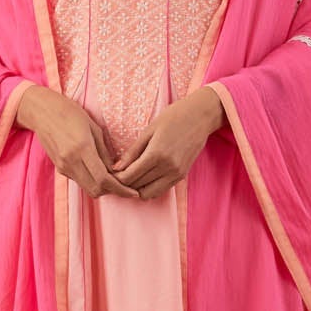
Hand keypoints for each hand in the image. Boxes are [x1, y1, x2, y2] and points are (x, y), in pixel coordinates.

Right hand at [15, 84, 141, 198]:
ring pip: (87, 188)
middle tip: (124, 185)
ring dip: (101, 187)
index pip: (104, 180)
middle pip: (95, 190)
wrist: (42, 112)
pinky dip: (91, 180)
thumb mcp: (94, 128)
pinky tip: (97, 171)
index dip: (120, 189)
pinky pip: (79, 181)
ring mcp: (63, 167)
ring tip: (113, 178)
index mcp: (82, 149)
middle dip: (112, 191)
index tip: (132, 192)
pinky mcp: (59, 168)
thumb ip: (105, 153)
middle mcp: (71, 162)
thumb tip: (116, 171)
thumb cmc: (70, 113)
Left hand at [109, 86, 224, 200]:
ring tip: (130, 177)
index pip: (130, 176)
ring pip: (149, 193)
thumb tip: (116, 168)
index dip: (116, 178)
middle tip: (116, 176)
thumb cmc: (173, 117)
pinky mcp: (181, 176)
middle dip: (124, 184)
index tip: (110, 173)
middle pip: (137, 186)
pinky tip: (144, 177)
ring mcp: (176, 174)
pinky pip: (161, 190)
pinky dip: (149, 187)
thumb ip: (132, 152)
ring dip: (137, 188)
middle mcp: (167, 168)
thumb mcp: (148, 130)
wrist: (200, 116)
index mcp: (156, 154)